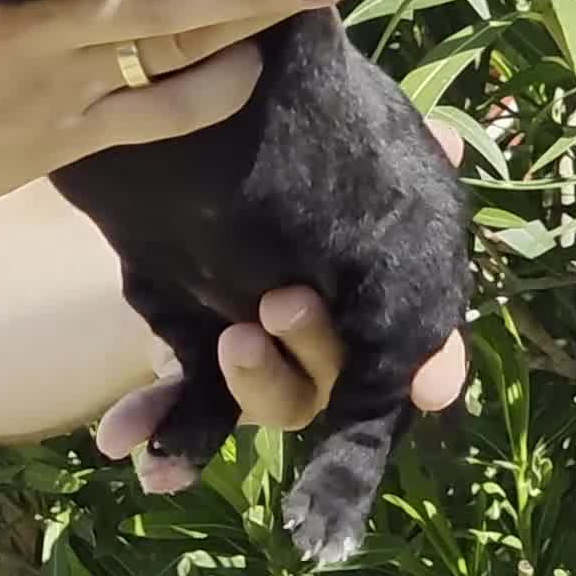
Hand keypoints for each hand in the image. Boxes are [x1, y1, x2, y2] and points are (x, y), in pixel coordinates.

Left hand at [96, 121, 467, 460]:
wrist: (180, 134)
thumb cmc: (290, 138)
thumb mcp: (343, 139)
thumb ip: (399, 146)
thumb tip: (451, 138)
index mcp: (377, 287)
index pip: (415, 343)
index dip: (431, 366)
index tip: (432, 388)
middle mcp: (326, 333)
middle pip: (341, 378)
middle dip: (314, 349)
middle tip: (281, 304)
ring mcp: (264, 350)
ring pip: (277, 400)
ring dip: (255, 382)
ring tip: (231, 341)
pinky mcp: (198, 350)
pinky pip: (190, 406)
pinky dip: (158, 424)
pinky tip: (123, 441)